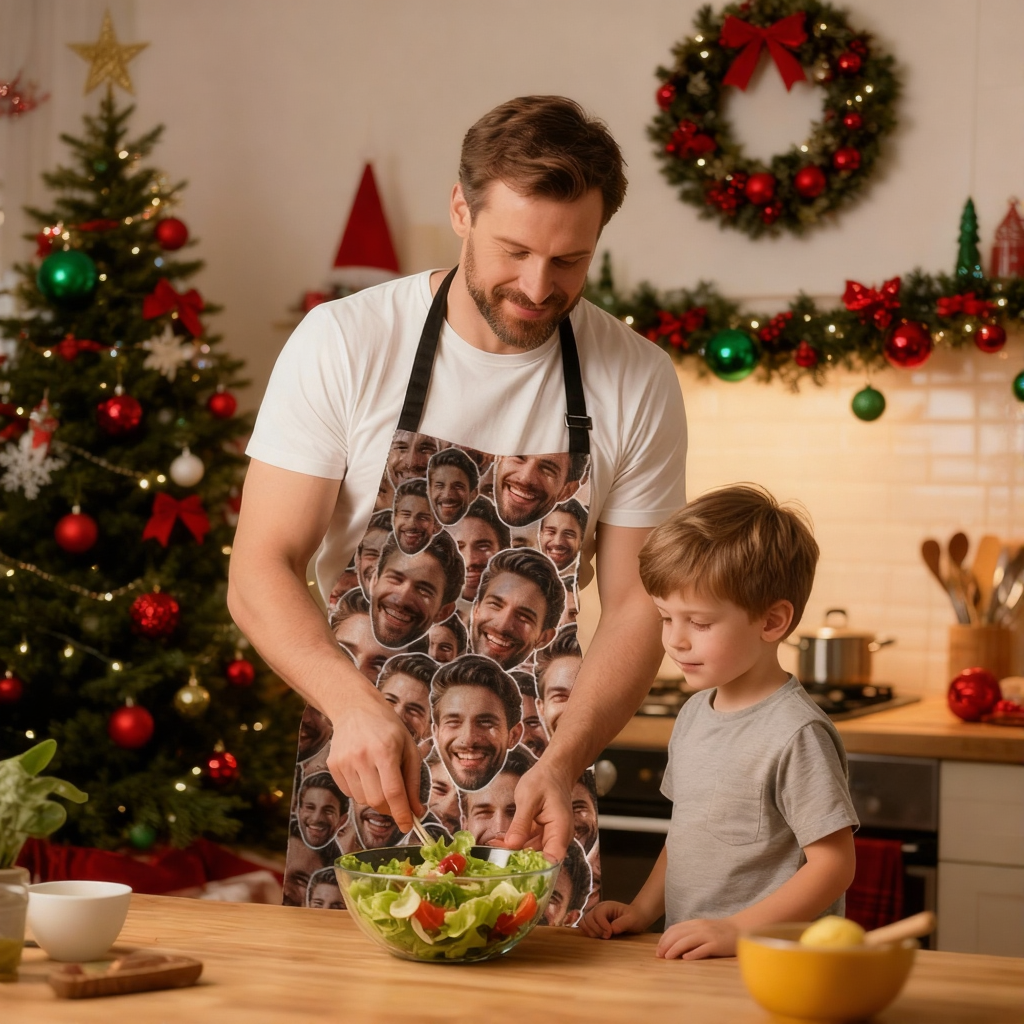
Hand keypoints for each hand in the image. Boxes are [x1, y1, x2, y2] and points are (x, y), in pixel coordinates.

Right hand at [326, 685, 423, 832]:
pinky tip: (365, 772)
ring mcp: (344, 761)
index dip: (402, 814)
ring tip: (379, 777)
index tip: (409, 826)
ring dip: (375, 798)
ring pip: (362, 800)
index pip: (393, 792)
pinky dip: (361, 791)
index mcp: (385, 750)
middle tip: (397, 802)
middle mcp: (362, 757)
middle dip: (389, 808)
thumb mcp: (408, 748)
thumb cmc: (388, 728)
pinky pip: (349, 793)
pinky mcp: (333, 765)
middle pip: (376, 801)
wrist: (355, 708)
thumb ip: (413, 782)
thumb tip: (417, 812)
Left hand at [501, 760, 572, 863]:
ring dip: (514, 853)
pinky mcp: (542, 834)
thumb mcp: (528, 799)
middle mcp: (558, 837)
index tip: (514, 868)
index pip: (553, 858)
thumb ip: (520, 823)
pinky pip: (529, 844)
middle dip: (519, 861)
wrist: (553, 771)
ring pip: (532, 852)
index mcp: (560, 829)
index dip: (536, 868)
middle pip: (540, 858)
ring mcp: (550, 836)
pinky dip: (516, 844)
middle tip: (495, 859)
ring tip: (492, 850)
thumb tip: (511, 845)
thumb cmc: (544, 781)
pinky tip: (499, 843)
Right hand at [579, 901, 646, 939]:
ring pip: (584, 923)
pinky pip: (585, 927)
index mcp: (606, 906)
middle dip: (596, 930)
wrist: (636, 918)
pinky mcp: (594, 923)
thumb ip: (622, 923)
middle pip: (588, 918)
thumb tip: (612, 929)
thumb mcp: (632, 920)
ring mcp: (595, 916)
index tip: (610, 934)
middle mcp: (598, 909)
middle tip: (607, 937)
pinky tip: (598, 937)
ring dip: (591, 932)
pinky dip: (588, 932)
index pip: (597, 914)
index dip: (602, 925)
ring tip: (603, 937)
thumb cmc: (635, 917)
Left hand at [656, 917, 738, 959]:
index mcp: (694, 923)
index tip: (658, 950)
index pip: (674, 929)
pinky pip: (703, 948)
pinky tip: (685, 958)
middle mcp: (699, 927)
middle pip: (678, 935)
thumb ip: (690, 933)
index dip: (664, 939)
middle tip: (659, 955)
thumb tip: (672, 945)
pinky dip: (693, 953)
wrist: (740, 928)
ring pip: (687, 941)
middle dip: (666, 945)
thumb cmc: (719, 932)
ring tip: (667, 957)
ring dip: (675, 949)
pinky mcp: (717, 944)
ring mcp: (709, 935)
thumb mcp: (702, 929)